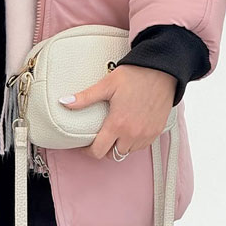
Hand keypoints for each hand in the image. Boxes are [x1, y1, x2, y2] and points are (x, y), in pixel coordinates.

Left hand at [58, 65, 176, 159]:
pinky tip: (129, 129)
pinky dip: (133, 142)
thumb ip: (85, 98)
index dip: (88, 151)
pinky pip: (142, 146)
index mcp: (118, 124)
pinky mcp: (157, 131)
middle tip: (99, 136)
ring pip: (128, 151)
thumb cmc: (134, 75)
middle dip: (104, 148)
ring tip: (113, 132)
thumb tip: (64, 101)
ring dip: (119, 146)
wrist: (161, 71)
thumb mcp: (106, 85)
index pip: (99, 151)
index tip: (84, 145)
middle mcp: (133, 134)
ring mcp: (146, 134)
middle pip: (113, 155)